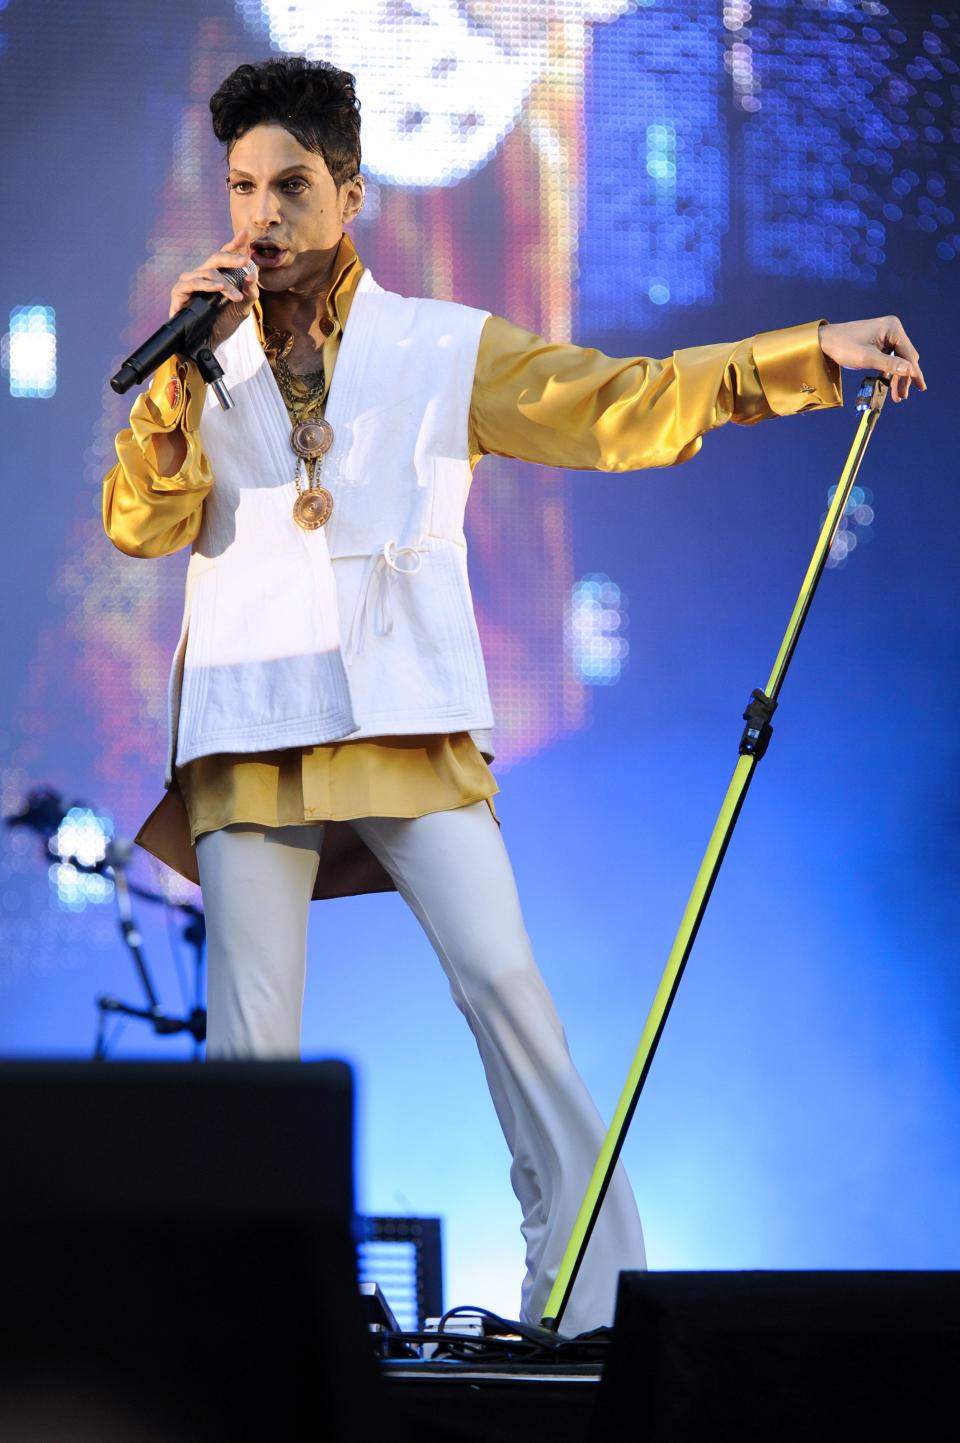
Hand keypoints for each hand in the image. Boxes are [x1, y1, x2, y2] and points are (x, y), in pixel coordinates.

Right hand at [168, 227, 259, 352]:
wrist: (208, 344)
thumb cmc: (222, 324)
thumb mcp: (242, 308)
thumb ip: (250, 292)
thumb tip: (253, 274)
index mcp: (217, 276)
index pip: (226, 255)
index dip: (235, 243)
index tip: (246, 232)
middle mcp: (203, 275)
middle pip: (216, 258)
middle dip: (232, 257)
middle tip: (245, 261)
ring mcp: (190, 282)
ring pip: (207, 272)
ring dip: (224, 283)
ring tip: (235, 296)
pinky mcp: (179, 293)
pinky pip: (192, 283)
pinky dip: (206, 285)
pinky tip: (218, 289)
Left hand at [818, 315, 925, 403]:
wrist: (823, 341)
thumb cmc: (843, 346)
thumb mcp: (866, 358)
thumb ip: (889, 365)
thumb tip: (911, 370)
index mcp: (893, 329)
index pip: (908, 354)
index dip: (914, 372)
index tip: (921, 388)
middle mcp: (892, 330)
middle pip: (905, 358)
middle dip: (904, 378)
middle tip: (902, 397)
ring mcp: (886, 336)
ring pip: (898, 360)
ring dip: (897, 378)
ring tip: (897, 396)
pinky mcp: (879, 342)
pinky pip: (889, 359)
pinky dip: (889, 372)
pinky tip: (889, 385)